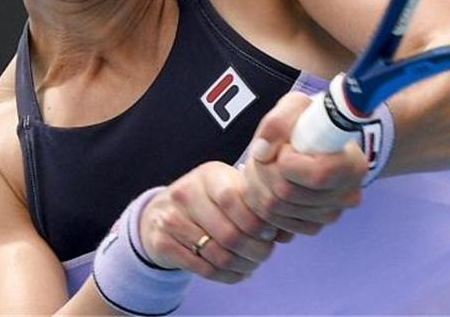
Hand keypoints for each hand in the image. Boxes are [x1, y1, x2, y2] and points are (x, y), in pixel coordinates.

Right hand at [138, 162, 278, 283]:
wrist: (161, 212)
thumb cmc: (208, 201)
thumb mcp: (229, 189)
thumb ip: (257, 205)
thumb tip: (288, 231)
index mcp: (208, 175)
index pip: (235, 199)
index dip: (257, 221)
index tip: (270, 232)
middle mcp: (186, 193)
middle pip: (229, 233)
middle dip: (255, 249)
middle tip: (265, 253)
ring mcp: (171, 218)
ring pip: (217, 254)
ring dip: (242, 265)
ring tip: (252, 264)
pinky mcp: (162, 243)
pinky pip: (202, 268)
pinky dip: (226, 276)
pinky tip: (237, 272)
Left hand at [241, 92, 367, 235]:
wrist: (322, 139)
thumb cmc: (312, 121)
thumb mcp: (297, 105)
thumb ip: (279, 122)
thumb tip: (262, 152)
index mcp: (352, 165)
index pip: (315, 175)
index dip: (287, 160)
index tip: (285, 146)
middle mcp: (346, 195)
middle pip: (286, 195)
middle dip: (262, 171)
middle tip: (264, 154)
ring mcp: (330, 214)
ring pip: (274, 210)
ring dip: (257, 186)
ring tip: (263, 166)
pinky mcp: (312, 225)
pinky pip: (274, 223)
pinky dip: (261, 203)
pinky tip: (266, 183)